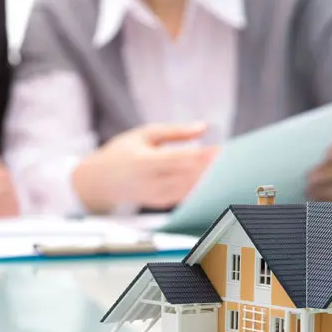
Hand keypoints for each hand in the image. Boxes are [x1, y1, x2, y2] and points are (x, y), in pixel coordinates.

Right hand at [72, 123, 218, 211]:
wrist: (99, 181)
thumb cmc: (122, 153)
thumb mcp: (144, 134)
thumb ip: (175, 131)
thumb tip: (203, 128)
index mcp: (144, 162)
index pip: (179, 159)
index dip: (202, 156)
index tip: (221, 149)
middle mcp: (150, 182)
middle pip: (188, 176)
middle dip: (211, 167)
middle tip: (232, 157)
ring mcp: (155, 196)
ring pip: (190, 188)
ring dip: (209, 178)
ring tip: (226, 166)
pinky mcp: (160, 203)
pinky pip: (185, 195)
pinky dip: (200, 186)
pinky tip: (212, 176)